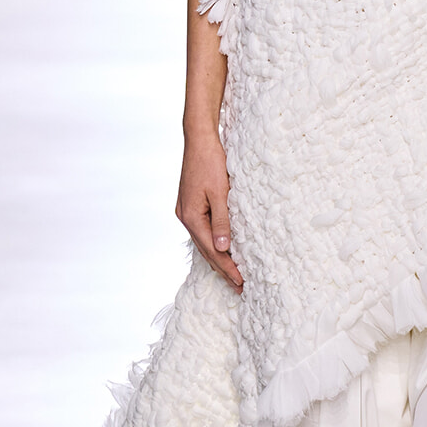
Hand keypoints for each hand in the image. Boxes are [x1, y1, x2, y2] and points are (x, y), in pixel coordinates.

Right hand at [176, 132, 242, 290]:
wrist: (198, 139)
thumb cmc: (211, 162)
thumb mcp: (221, 193)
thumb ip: (222, 221)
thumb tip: (223, 248)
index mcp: (191, 217)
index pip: (212, 250)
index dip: (227, 267)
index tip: (241, 282)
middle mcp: (185, 217)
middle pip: (205, 250)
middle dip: (222, 269)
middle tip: (239, 286)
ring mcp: (185, 212)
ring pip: (203, 242)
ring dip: (217, 259)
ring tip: (231, 274)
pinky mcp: (189, 205)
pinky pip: (201, 231)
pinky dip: (212, 244)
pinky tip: (220, 250)